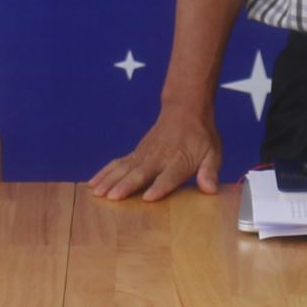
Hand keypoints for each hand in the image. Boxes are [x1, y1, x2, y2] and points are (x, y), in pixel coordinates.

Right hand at [88, 107, 223, 199]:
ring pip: (124, 168)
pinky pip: (118, 163)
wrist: (185, 109)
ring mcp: (144, 154)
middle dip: (126, 185)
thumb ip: (210, 172)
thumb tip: (210, 189)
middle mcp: (159, 157)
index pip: (169, 176)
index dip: (159, 187)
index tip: (147, 197)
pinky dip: (104, 172)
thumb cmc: (201, 136)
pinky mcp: (136, 153)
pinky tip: (93, 183)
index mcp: (179, 160)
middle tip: (112, 197)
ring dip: (110, 180)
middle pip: (141, 173)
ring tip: (97, 193)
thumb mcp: (213, 153)